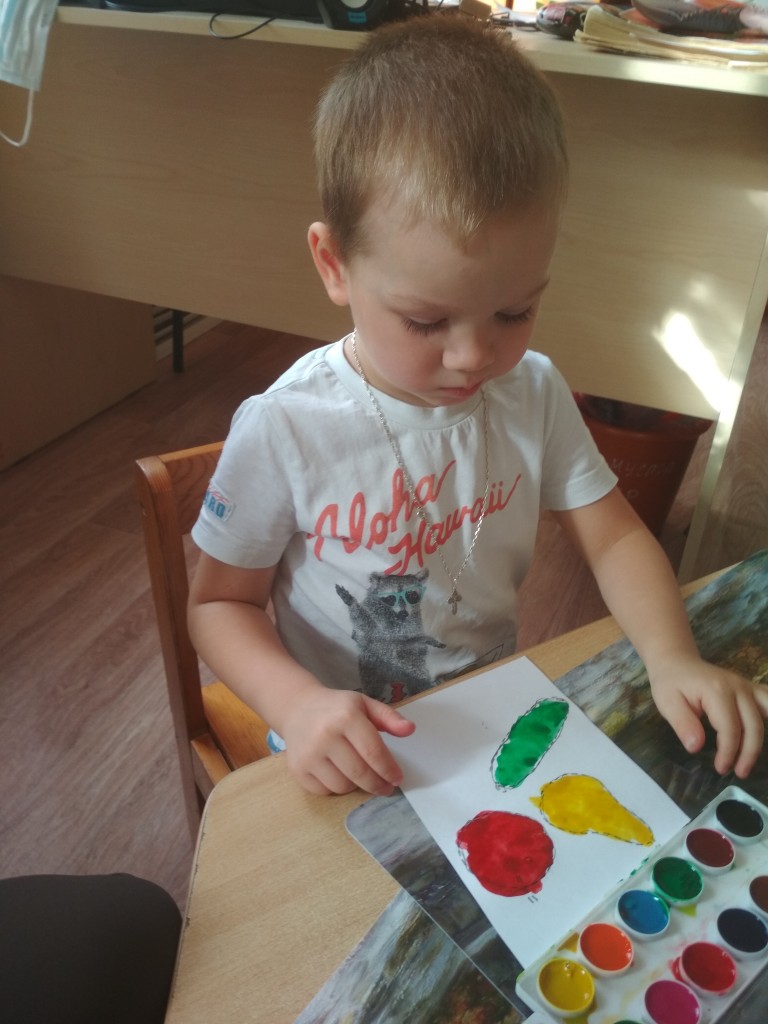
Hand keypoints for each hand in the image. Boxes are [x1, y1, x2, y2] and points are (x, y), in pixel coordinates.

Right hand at [280, 687, 415, 796]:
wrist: (297, 708)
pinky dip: (335, 787)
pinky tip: (338, 773)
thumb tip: (410, 730)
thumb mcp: (364, 704)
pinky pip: (325, 791)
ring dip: (356, 785)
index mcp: (346, 716)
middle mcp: (325, 735)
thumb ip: (389, 717)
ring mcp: (309, 754)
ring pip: (343, 786)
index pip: (373, 752)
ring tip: (358, 773)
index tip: (397, 778)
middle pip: (360, 773)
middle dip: (377, 784)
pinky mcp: (297, 769)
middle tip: (386, 787)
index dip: (389, 769)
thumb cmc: (336, 708)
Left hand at [649, 653, 767, 777]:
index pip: (730, 728)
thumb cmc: (670, 683)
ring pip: (766, 715)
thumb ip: (683, 724)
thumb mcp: (667, 703)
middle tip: (738, 773)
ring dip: (762, 740)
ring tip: (753, 760)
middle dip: (748, 753)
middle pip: (753, 726)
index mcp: (717, 691)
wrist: (676, 662)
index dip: (728, 752)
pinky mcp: (751, 689)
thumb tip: (696, 747)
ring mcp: (747, 687)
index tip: (720, 768)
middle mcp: (738, 687)